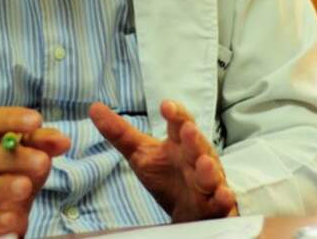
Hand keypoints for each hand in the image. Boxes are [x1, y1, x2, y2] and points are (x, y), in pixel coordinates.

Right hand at [0, 107, 70, 237]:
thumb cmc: (15, 172)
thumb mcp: (31, 154)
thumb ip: (44, 142)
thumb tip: (62, 140)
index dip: (11, 119)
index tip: (36, 120)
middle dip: (17, 158)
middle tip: (42, 161)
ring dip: (6, 186)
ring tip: (25, 187)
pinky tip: (14, 219)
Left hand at [89, 100, 237, 222]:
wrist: (185, 210)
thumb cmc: (165, 176)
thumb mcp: (140, 153)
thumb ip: (119, 132)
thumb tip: (93, 108)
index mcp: (180, 143)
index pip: (179, 124)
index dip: (175, 115)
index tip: (166, 106)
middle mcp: (197, 159)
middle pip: (197, 146)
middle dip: (194, 138)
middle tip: (187, 129)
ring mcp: (208, 182)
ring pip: (211, 174)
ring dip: (209, 169)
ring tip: (204, 163)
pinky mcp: (216, 205)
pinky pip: (222, 202)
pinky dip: (223, 198)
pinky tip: (222, 195)